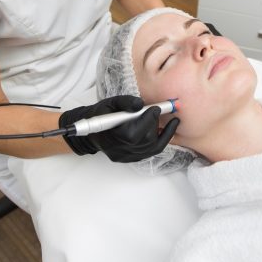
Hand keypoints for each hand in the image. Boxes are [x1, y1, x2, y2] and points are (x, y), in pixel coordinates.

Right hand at [59, 95, 180, 162]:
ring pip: (151, 148)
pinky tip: (164, 131)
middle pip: (145, 140)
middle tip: (161, 110)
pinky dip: (159, 141)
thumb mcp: (110, 103)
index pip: (134, 132)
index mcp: (112, 135)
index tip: (156, 107)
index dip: (148, 119)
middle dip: (155, 123)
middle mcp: (119, 150)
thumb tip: (140, 104)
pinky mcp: (131, 159)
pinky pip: (150, 152)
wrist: (91, 132)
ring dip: (162, 133)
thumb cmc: (101, 115)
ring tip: (170, 121)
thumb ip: (125, 102)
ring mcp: (126, 157)